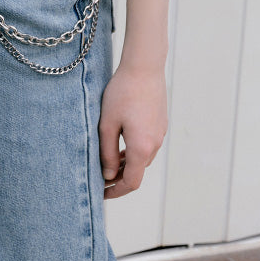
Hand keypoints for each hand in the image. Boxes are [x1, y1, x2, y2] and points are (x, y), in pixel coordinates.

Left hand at [98, 63, 167, 198]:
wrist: (144, 67)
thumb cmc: (122, 93)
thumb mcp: (107, 125)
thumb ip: (107, 154)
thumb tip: (108, 175)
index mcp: (141, 148)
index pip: (130, 183)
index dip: (115, 192)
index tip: (101, 193)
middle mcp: (154, 144)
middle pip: (137, 173)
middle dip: (118, 179)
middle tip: (99, 178)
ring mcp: (160, 134)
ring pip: (142, 160)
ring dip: (126, 166)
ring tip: (108, 162)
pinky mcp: (160, 125)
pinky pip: (147, 147)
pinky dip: (134, 153)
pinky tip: (120, 146)